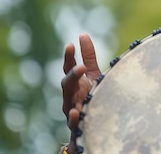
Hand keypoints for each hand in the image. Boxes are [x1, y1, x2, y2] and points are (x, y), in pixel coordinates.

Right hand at [61, 34, 101, 149]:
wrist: (93, 122)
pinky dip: (74, 118)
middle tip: (81, 67)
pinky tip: (76, 112)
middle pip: (67, 84)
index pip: (69, 68)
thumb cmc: (92, 94)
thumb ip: (88, 56)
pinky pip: (74, 123)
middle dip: (73, 74)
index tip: (70, 45)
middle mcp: (70, 95)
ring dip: (73, 93)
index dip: (68, 57)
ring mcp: (72, 110)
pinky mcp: (77, 125)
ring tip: (79, 85)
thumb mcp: (92, 74)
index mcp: (74, 82)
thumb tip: (83, 34)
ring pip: (68, 101)